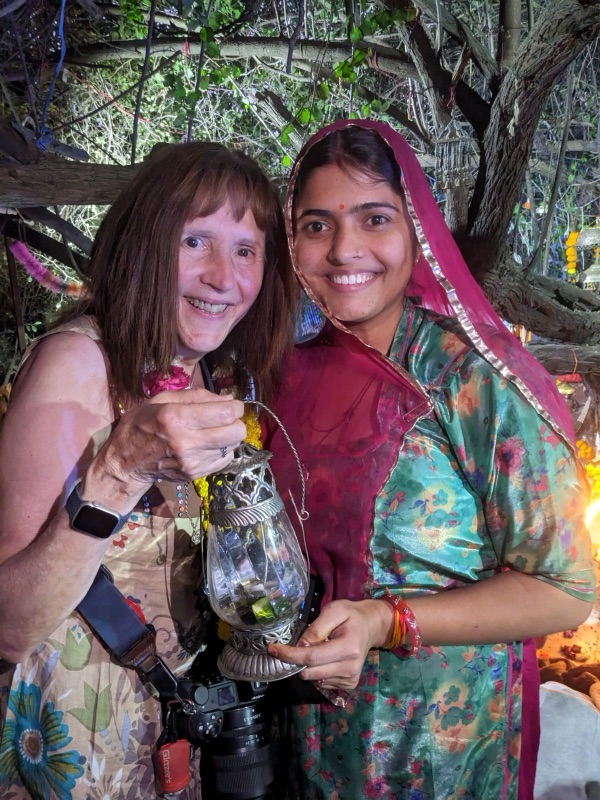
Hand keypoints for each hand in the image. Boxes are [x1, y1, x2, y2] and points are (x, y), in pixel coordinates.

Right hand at [95, 388, 245, 492]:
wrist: (125, 463)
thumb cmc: (141, 425)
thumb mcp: (161, 400)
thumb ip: (197, 396)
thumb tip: (229, 399)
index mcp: (176, 417)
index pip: (225, 413)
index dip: (236, 407)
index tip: (231, 405)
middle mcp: (186, 442)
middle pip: (236, 432)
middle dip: (236, 422)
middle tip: (224, 419)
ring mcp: (192, 462)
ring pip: (233, 446)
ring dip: (228, 437)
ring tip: (212, 432)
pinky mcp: (195, 475)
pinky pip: (225, 460)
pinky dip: (221, 451)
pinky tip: (207, 445)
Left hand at [268, 599, 392, 690]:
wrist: (371, 627)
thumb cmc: (351, 615)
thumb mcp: (334, 610)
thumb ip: (316, 628)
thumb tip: (300, 646)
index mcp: (348, 648)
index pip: (311, 657)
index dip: (289, 655)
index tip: (272, 649)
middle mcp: (350, 668)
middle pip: (309, 672)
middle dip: (296, 660)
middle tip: (294, 645)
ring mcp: (350, 679)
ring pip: (313, 679)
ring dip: (307, 665)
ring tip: (317, 648)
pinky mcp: (348, 685)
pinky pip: (321, 682)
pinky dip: (316, 670)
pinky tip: (325, 658)